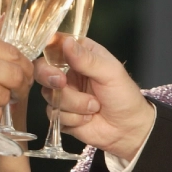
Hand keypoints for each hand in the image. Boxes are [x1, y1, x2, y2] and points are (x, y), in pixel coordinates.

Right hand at [36, 36, 154, 161]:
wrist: (128, 130)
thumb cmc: (124, 96)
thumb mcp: (110, 73)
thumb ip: (87, 59)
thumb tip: (66, 42)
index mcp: (80, 54)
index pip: (55, 45)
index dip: (49, 51)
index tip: (55, 60)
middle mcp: (67, 72)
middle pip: (42, 69)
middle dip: (49, 76)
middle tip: (61, 82)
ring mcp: (62, 93)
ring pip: (49, 94)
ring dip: (73, 104)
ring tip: (95, 107)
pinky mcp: (60, 114)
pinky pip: (53, 114)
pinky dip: (72, 118)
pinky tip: (87, 118)